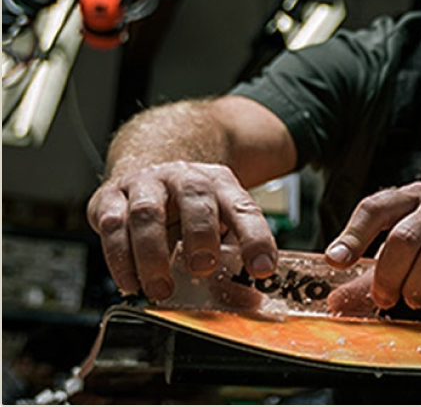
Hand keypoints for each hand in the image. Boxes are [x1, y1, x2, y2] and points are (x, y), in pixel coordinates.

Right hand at [86, 161, 277, 299]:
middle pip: (194, 198)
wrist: (147, 168)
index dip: (255, 239)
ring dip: (154, 255)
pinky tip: (131, 282)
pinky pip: (113, 227)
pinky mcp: (110, 198)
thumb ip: (232, 261)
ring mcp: (145, 184)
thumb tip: (246, 301)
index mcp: (220, 184)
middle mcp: (183, 178)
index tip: (262, 269)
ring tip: (161, 289)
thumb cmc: (188, 205)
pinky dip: (119, 259)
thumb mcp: (218, 223)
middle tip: (203, 268)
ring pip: (147, 213)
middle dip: (200, 235)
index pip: (244, 209)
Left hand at [325, 181, 420, 309]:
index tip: (336, 262)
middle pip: (403, 238)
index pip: (375, 208)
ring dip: (414, 287)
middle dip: (387, 275)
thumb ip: (369, 276)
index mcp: (411, 198)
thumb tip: (335, 301)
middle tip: (384, 297)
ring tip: (413, 298)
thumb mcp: (404, 255)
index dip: (352, 235)